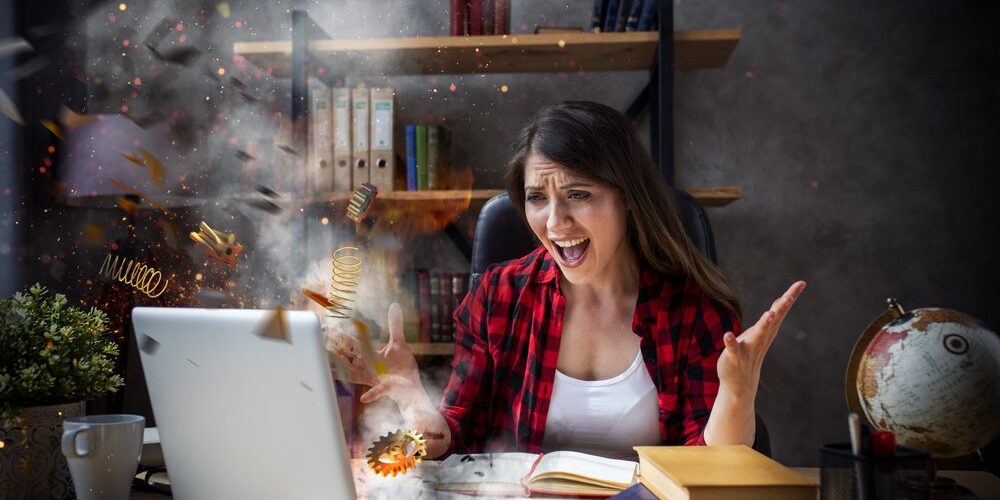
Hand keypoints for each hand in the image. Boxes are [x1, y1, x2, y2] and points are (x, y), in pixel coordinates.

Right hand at [326, 303, 423, 406]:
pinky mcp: (386, 387)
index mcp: (370, 355)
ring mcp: (376, 377)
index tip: (325, 328)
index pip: (352, 344)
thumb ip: (394, 326)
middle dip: (335, 351)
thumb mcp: (399, 343)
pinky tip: (363, 398)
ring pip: (355, 374)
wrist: (410, 388)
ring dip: (344, 372)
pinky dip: (372, 394)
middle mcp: (368, 367)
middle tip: (319, 345)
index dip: (339, 336)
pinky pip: (378, 391)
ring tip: (328, 370)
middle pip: (349, 358)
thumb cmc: (402, 367)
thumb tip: (394, 306)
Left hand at [716, 281, 805, 398]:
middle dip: (780, 309)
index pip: (780, 311)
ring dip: (764, 325)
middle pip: (773, 321)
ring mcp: (748, 348)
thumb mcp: (761, 332)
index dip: (791, 296)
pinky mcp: (734, 356)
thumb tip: (783, 300)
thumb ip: (771, 318)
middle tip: (789, 298)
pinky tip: (727, 335)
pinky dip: (731, 341)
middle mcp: (760, 338)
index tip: (801, 283)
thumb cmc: (750, 352)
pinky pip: (733, 348)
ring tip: (769, 314)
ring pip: (758, 335)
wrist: (740, 382)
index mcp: (767, 330)